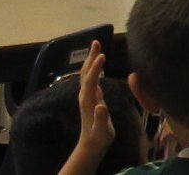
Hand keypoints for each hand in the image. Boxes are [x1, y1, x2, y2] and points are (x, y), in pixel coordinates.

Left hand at [74, 42, 114, 163]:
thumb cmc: (99, 138)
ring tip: (96, 47)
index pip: (90, 81)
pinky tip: (99, 64)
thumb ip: (101, 118)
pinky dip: (94, 68)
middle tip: (96, 42)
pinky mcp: (92, 97)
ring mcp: (88, 96)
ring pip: (87, 74)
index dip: (96, 68)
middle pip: (86, 73)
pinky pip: (91, 78)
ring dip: (91, 60)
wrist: (91, 145)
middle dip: (91, 57)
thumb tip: (101, 104)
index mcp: (88, 101)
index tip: (103, 55)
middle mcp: (85, 96)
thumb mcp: (101, 131)